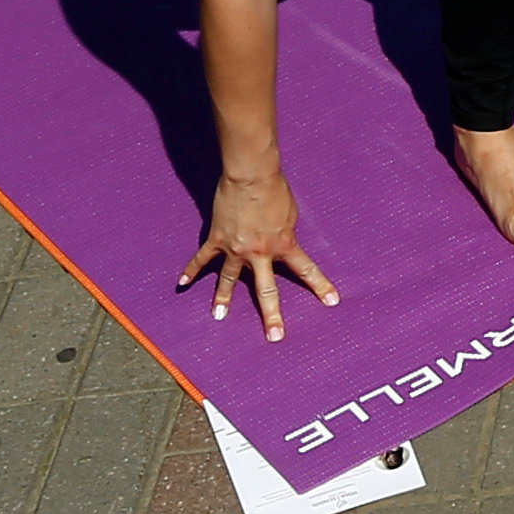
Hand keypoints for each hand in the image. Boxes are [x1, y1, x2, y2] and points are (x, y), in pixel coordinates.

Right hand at [185, 169, 341, 339]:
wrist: (251, 176)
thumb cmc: (276, 190)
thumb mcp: (290, 215)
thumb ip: (285, 234)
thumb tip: (280, 243)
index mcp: (283, 245)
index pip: (305, 270)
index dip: (320, 286)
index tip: (331, 302)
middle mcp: (260, 253)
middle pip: (266, 290)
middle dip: (272, 315)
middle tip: (276, 336)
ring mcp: (235, 249)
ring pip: (229, 280)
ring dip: (223, 299)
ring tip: (218, 316)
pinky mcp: (217, 239)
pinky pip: (202, 259)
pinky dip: (191, 270)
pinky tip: (182, 284)